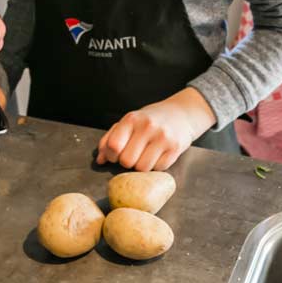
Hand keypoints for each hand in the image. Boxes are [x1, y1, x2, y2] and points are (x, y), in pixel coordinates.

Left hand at [96, 88, 216, 170]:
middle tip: (134, 154)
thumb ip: (110, 139)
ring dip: (141, 166)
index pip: (113, 146)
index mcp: (132, 119)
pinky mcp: (175, 148)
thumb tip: (100, 160)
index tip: (116, 154)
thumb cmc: (149, 120)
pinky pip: (158, 169)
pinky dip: (156, 166)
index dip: (111, 156)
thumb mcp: (128, 123)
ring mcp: (162, 137)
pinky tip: (158, 155)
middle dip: (127, 162)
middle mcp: (147, 127)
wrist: (181, 114)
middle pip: (127, 161)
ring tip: (146, 154)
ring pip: (142, 168)